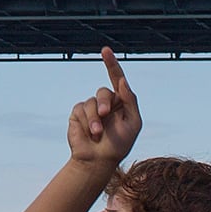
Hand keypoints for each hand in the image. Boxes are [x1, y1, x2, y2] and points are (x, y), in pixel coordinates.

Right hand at [62, 48, 140, 168]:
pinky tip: (89, 134)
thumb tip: (122, 81)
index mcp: (121, 102)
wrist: (98, 161)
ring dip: (94, 119)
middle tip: (104, 114)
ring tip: (97, 133)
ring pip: (91, 103)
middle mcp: (106, 103)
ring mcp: (91, 108)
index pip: (116, 79)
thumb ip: (130, 101)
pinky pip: (80, 109)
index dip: (111, 64)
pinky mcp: (77, 114)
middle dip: (104, 102)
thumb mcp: (133, 123)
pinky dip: (85, 121)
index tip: (105, 50)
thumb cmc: (119, 144)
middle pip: (103, 92)